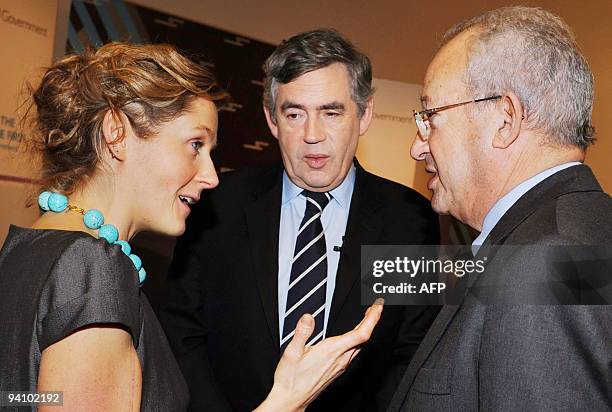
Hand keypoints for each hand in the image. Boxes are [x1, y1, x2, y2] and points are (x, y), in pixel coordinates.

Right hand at [256, 299, 383, 411]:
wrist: (291, 400)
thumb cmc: (291, 379)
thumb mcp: (291, 352)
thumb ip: (301, 332)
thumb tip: (308, 317)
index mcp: (332, 351)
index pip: (361, 333)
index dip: (372, 318)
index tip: (378, 306)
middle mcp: (340, 359)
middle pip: (364, 338)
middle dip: (372, 320)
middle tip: (376, 306)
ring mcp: (340, 366)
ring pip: (360, 345)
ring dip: (366, 329)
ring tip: (368, 317)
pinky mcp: (337, 370)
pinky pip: (354, 352)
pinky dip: (358, 339)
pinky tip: (353, 336)